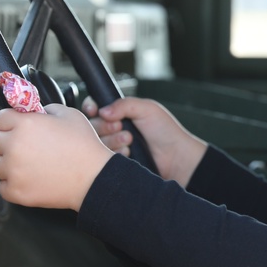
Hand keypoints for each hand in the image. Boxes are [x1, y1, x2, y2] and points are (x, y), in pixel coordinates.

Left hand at [0, 105, 113, 210]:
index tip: (16, 126)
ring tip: (31, 165)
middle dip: (7, 141)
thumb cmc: (85, 147)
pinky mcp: (15, 191)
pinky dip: (14, 183)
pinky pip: (2, 186)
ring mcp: (13, 170)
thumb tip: (34, 112)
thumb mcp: (70, 115)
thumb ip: (46, 109)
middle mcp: (14, 146)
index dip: (10, 121)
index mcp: (25, 124)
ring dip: (9, 163)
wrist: (95, 178)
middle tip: (26, 146)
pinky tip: (31, 178)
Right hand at [82, 97, 206, 186]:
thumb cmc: (165, 132)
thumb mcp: (147, 109)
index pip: (95, 107)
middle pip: (92, 125)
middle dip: (105, 125)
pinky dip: (115, 153)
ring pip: (96, 142)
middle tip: (121, 127)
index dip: (91, 108)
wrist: (176, 158)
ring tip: (130, 140)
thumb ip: (123, 104)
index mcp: (120, 113)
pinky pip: (102, 158)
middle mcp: (114, 129)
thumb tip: (101, 110)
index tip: (94, 110)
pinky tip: (129, 153)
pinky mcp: (114, 162)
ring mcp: (113, 146)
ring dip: (112, 140)